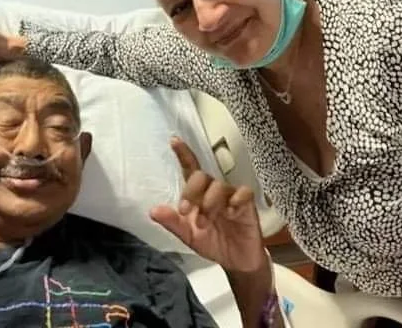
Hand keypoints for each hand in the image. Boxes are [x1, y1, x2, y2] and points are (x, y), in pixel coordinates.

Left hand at [150, 137, 266, 274]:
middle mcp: (214, 191)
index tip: (174, 141)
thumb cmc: (213, 242)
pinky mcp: (248, 205)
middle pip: (202, 176)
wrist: (236, 261)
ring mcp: (231, 196)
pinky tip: (230, 212)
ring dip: (209, 204)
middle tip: (185, 210)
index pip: (190, 170)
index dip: (183, 154)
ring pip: (219, 186)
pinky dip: (235, 201)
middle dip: (191, 191)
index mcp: (199, 195)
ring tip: (204, 223)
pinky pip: (243, 193)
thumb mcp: (189, 236)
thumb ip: (173, 223)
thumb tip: (153, 211)